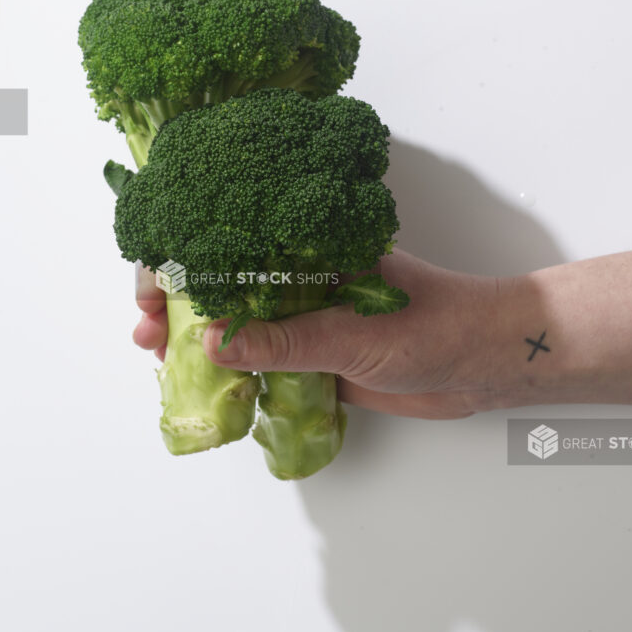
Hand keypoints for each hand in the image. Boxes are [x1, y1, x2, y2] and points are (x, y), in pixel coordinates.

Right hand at [133, 250, 500, 419]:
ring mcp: (309, 320)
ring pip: (239, 326)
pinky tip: (207, 386)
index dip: (182, 265)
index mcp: (309, 251)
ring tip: (161, 360)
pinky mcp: (320, 358)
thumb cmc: (436, 324)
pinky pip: (266, 364)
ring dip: (199, 342)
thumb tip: (213, 343)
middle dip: (177, 305)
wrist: (487, 364)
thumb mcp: (355, 332)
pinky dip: (234, 374)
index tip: (151, 293)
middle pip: (224, 285)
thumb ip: (286, 340)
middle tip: (144, 334)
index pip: (230, 245)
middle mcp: (302, 280)